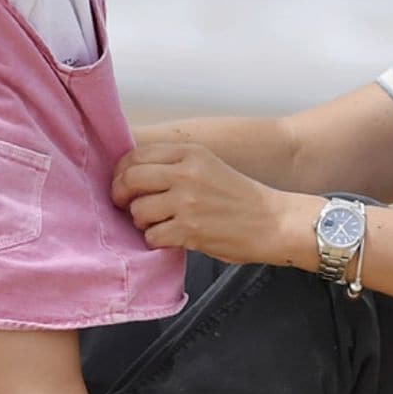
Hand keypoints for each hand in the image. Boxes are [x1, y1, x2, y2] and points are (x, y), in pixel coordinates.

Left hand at [111, 142, 319, 266]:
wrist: (272, 221)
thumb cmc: (240, 197)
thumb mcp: (208, 166)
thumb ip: (174, 166)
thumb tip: (131, 174)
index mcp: (190, 153)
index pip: (136, 155)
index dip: (120, 172)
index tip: (122, 184)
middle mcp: (186, 173)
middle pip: (130, 179)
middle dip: (120, 195)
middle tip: (126, 206)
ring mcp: (187, 202)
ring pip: (137, 210)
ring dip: (142, 221)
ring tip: (158, 224)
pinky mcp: (189, 230)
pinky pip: (152, 236)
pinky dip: (157, 240)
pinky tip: (172, 237)